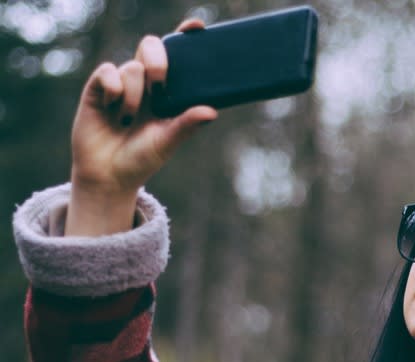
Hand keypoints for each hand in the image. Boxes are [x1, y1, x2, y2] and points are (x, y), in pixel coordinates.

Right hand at [69, 18, 216, 196]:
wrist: (108, 176)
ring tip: (128, 120)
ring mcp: (121, 84)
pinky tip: (112, 110)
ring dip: (134, 96)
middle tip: (160, 86)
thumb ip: (187, 125)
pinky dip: (114, 89)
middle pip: (152, 47)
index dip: (184, 37)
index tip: (196, 27)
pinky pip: (108, 72)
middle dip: (158, 62)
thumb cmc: (142, 159)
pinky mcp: (97, 89)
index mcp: (166, 91)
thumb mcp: (167, 142)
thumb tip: (212, 111)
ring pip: (132, 67)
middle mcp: (145, 83)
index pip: (176, 57)